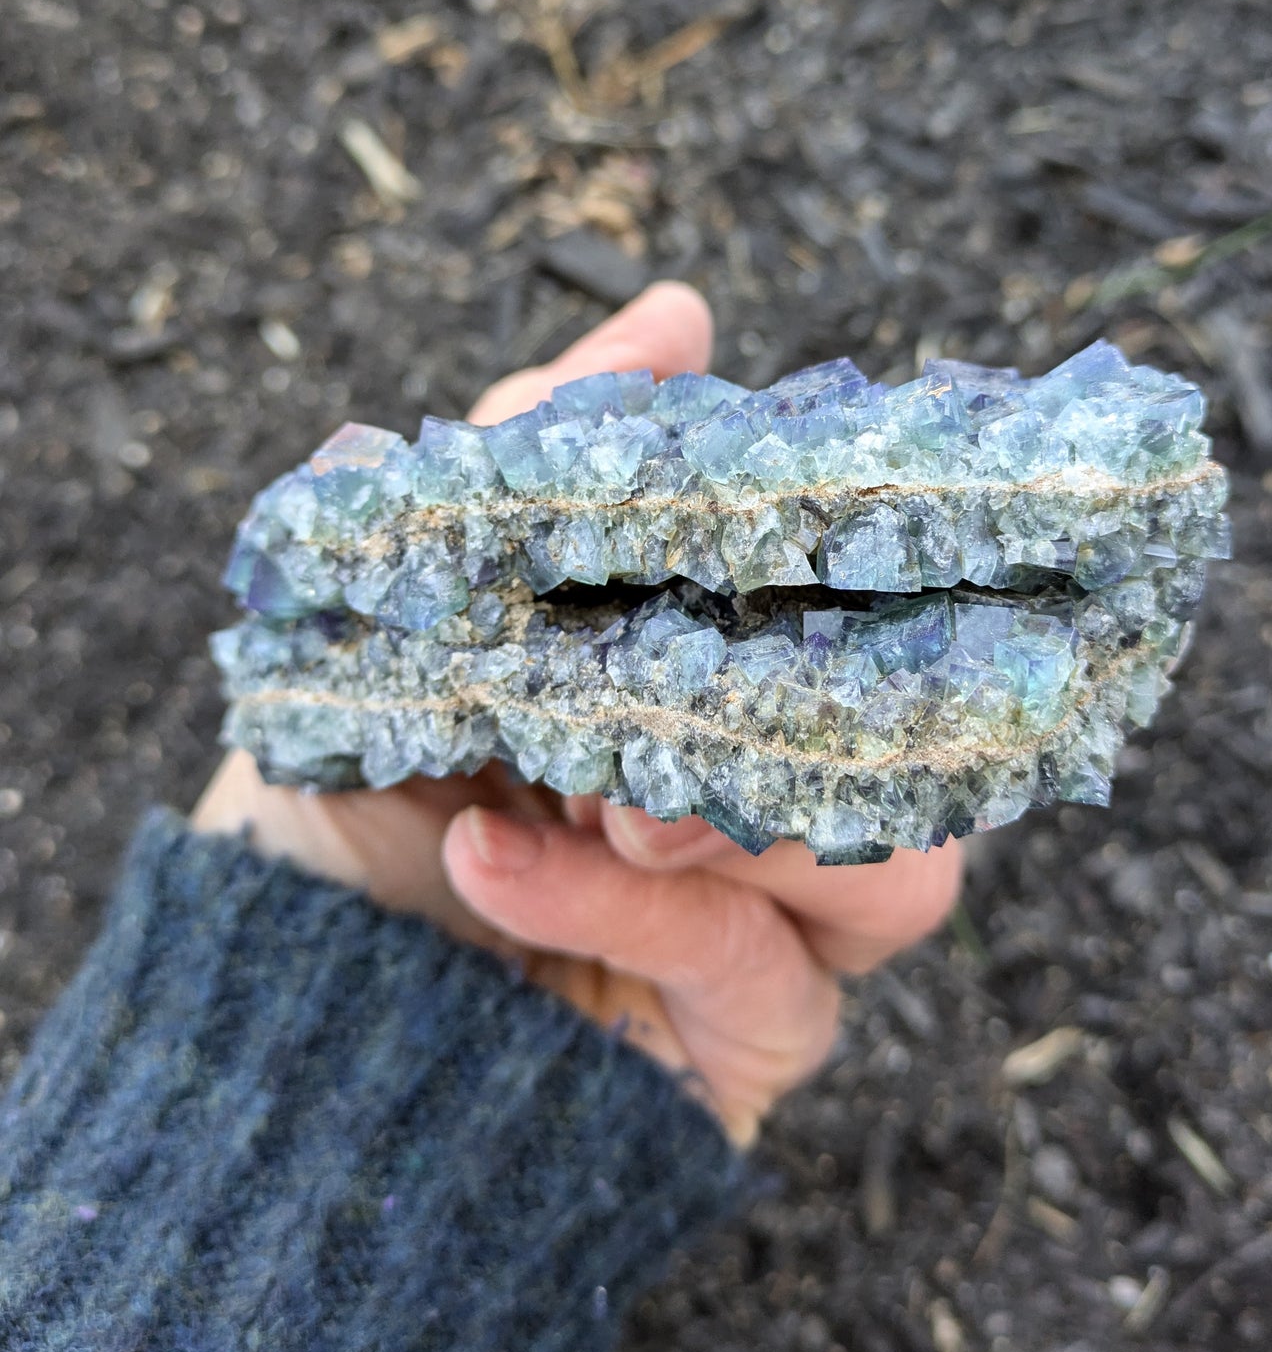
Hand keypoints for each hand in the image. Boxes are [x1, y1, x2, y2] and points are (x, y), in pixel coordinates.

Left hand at [193, 283, 964, 1142]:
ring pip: (902, 877)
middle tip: (666, 688)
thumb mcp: (428, 592)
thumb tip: (684, 312)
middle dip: (802, 710)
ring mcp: (778, 931)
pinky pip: (771, 977)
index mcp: (725, 685)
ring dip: (740, 824)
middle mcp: (773, 803)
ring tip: (601, 802)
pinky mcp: (752, 1039)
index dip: (847, 563)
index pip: (859, 616)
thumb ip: (552, 444)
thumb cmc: (355, 783)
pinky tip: (497, 860)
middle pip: (922, 751)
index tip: (786, 508)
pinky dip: (635, 913)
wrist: (268, 1004)